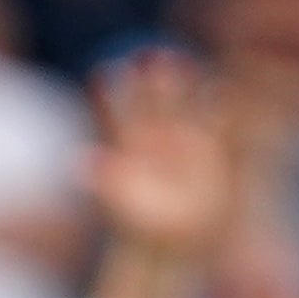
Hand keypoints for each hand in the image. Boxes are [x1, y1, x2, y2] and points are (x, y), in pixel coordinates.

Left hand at [85, 47, 230, 262]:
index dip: (106, 91)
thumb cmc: (142, 227)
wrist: (174, 242)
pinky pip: (216, 121)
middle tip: (148, 54)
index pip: (112, 111)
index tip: (103, 72)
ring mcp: (183, 139)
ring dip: (183, 81)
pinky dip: (220, 106)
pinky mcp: (211, 149)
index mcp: (126, 146)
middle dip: (149, 75)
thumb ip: (102, 181)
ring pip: (183, 101)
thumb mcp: (122, 206)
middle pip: (149, 97)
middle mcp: (153, 135)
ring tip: (182, 61)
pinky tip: (222, 89)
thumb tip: (76, 163)